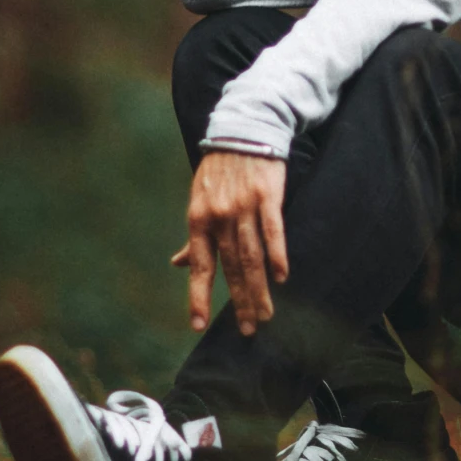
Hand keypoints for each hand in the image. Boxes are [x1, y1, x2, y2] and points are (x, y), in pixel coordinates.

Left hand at [172, 152, 288, 336]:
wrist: (243, 130)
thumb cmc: (219, 170)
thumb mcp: (198, 200)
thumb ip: (195, 237)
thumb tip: (179, 264)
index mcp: (199, 219)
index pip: (200, 266)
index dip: (198, 296)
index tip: (197, 325)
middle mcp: (220, 216)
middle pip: (232, 267)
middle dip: (239, 302)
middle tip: (248, 330)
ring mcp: (244, 206)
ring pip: (253, 256)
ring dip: (259, 288)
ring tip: (265, 314)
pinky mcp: (268, 195)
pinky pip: (273, 231)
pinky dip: (277, 255)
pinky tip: (282, 278)